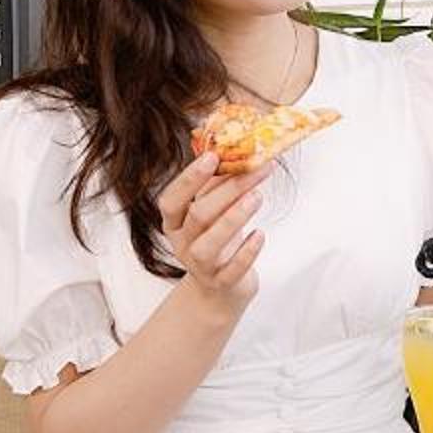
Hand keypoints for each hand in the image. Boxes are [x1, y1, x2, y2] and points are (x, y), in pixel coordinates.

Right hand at [157, 150, 271, 325]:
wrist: (222, 287)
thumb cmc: (218, 238)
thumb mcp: (211, 210)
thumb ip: (215, 183)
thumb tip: (230, 145)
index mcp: (174, 222)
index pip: (172, 199)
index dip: (190, 179)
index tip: (213, 156)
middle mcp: (182, 243)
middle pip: (198, 216)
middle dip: (228, 190)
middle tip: (255, 170)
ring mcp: (200, 266)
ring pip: (209, 243)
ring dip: (234, 218)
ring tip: (258, 197)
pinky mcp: (221, 283)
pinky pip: (232, 270)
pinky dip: (247, 252)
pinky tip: (260, 235)